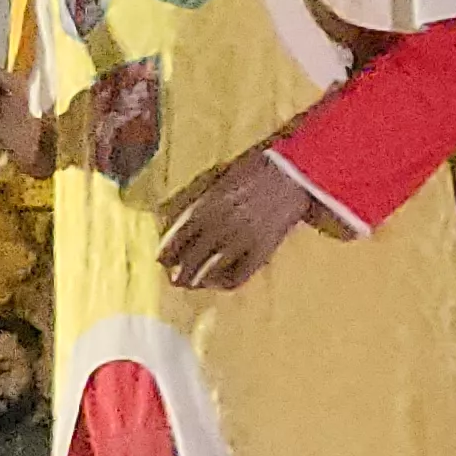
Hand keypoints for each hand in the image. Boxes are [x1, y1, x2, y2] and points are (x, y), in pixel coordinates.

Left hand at [157, 148, 332, 290]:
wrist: (294, 173)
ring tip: (193, 285)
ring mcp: (242, 240)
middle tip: (175, 279)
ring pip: (211, 269)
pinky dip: (227, 282)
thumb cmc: (256, 170)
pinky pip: (239, 274)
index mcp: (207, 206)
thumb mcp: (221, 181)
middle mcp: (220, 225)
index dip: (167, 251)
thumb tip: (184, 223)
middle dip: (180, 272)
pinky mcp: (263, 250)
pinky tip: (221, 282)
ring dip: (198, 281)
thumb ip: (203, 203)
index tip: (161, 259)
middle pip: (192, 257)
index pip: (178, 236)